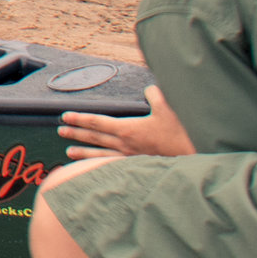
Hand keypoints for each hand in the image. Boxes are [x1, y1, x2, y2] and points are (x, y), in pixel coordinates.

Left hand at [60, 85, 191, 158]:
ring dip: (83, 153)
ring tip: (69, 152)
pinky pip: (114, 166)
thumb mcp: (168, 107)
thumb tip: (149, 89)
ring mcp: (130, 158)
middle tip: (61, 131)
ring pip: (101, 155)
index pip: (97, 122)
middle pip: (94, 138)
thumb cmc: (181, 133)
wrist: (195, 158)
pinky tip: (94, 168)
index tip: (65, 116)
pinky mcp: (138, 167)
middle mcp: (125, 145)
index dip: (79, 118)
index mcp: (128, 129)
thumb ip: (155, 95)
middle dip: (76, 133)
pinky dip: (100, 166)